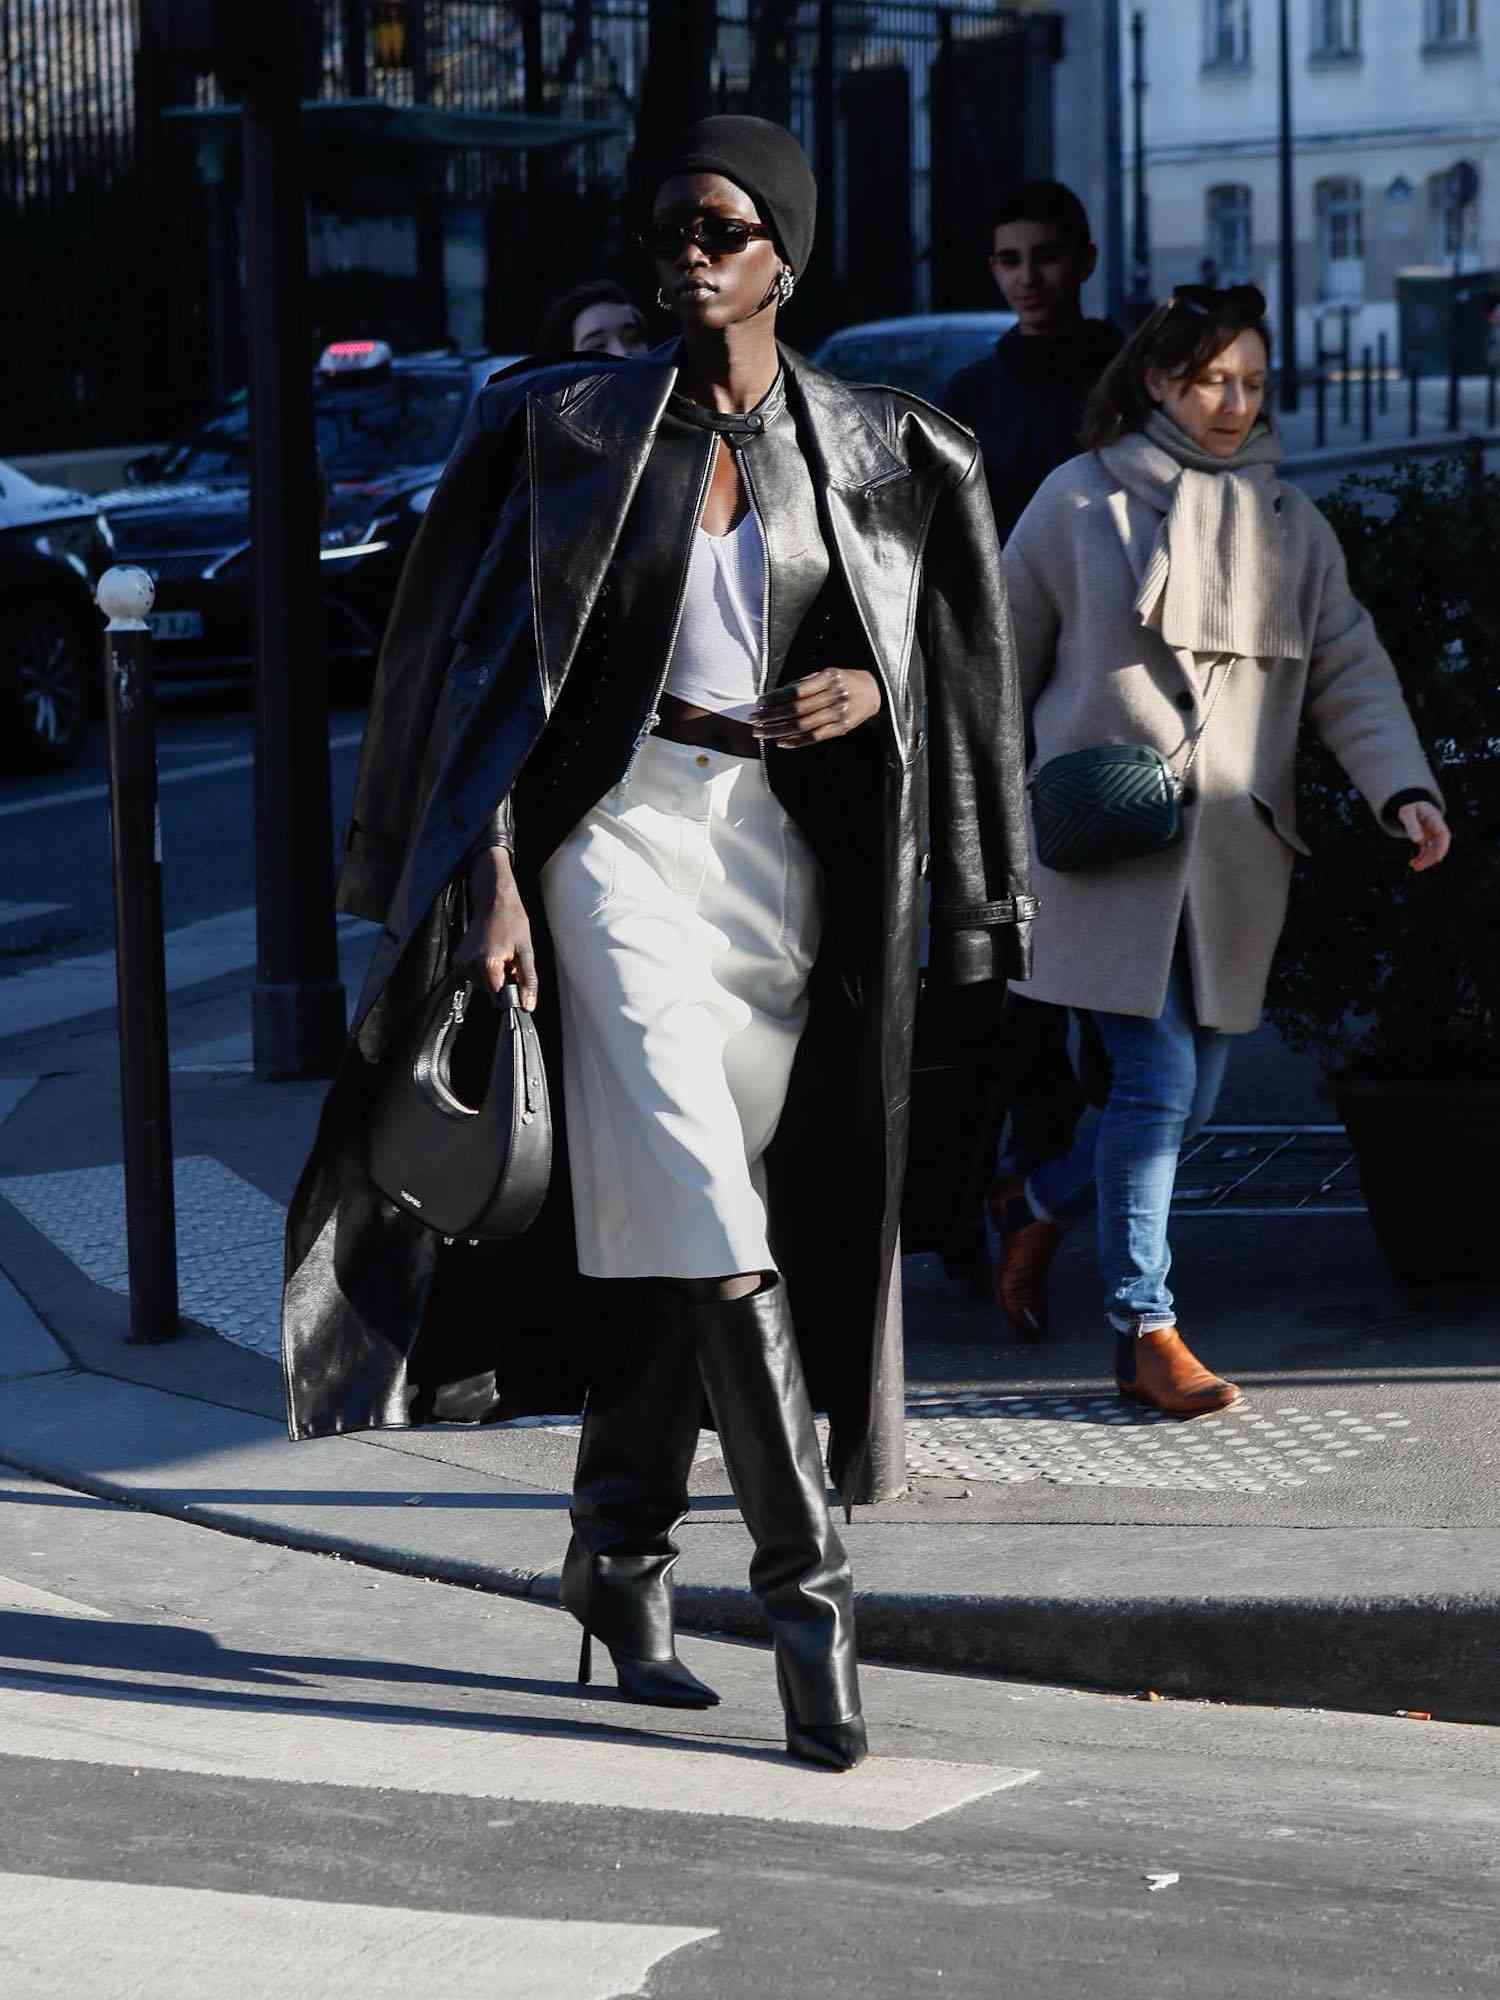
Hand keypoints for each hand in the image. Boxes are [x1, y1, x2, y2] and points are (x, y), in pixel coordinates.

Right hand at [459, 848, 537, 1008]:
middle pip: (491, 992)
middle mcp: (469, 965)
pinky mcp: (458, 960)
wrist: (493, 901)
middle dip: (504, 982)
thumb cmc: (512, 922)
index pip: (498, 998)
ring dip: (496, 976)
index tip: (518, 981)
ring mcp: (461, 963)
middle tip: (511, 961)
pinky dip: (486, 970)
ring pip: (483, 985)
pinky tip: (492, 953)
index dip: (511, 994)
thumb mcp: (526, 951)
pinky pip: (475, 975)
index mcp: (487, 964)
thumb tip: (527, 1006)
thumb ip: (527, 980)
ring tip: (503, 954)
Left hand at [751, 667, 881, 749]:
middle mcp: (835, 696)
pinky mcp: (842, 729)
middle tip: (753, 720)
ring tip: (761, 732)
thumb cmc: (845, 680)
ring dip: (778, 730)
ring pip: (803, 725)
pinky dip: (796, 741)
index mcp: (829, 678)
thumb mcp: (827, 673)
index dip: (775, 698)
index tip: (759, 703)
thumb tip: (775, 695)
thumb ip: (805, 682)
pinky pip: (815, 737)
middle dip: (771, 716)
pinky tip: (781, 742)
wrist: (875, 692)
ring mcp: (839, 714)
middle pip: (796, 709)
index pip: (796, 691)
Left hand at [1398, 800, 1450, 872]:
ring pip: (1434, 850)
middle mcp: (1437, 827)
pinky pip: (1428, 851)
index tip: (1438, 858)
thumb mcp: (1407, 813)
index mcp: (1434, 818)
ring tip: (1414, 867)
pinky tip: (1413, 863)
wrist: (1412, 807)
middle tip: (1418, 867)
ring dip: (1426, 860)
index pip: (1443, 833)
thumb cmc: (1410, 808)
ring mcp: (1433, 834)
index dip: (1442, 846)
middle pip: (1440, 845)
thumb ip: (1411, 824)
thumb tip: (1417, 840)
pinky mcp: (1429, 839)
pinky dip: (1422, 858)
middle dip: (1431, 857)